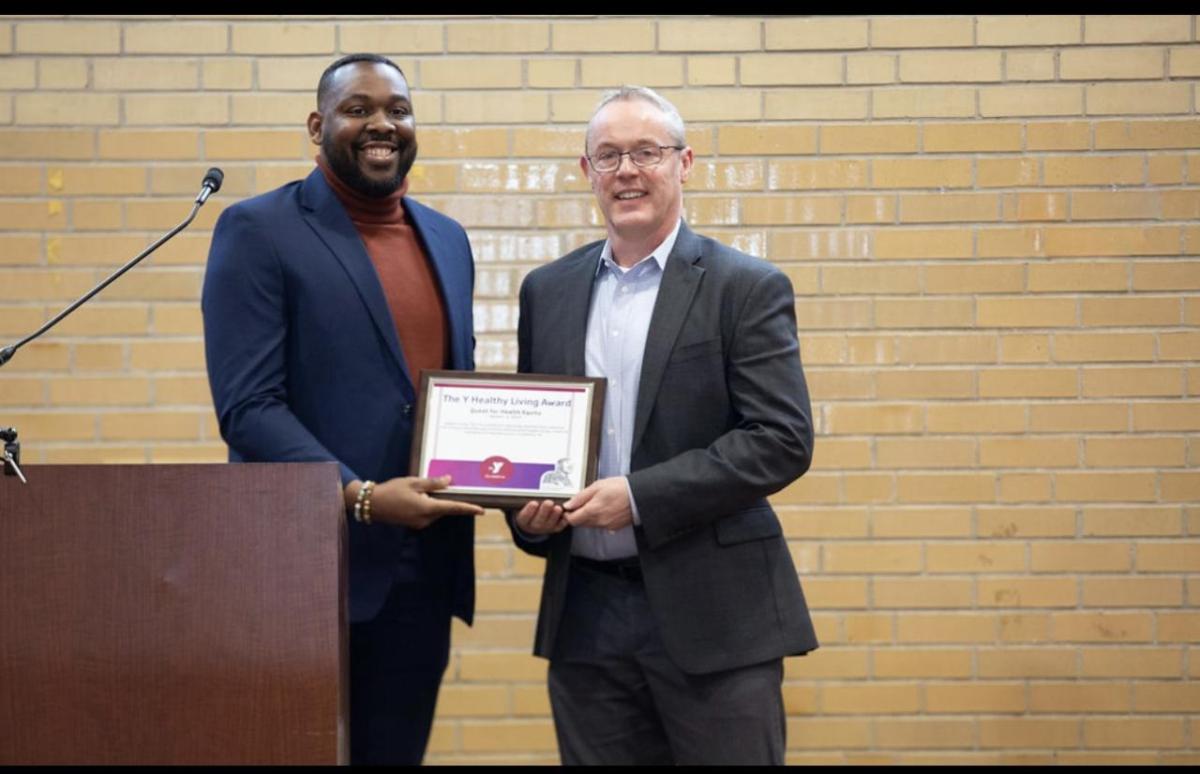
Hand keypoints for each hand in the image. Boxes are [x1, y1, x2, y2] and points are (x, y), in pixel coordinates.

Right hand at [346, 475, 483, 528]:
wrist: (371, 504)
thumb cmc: (391, 491)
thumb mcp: (413, 483)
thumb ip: (432, 483)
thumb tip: (449, 481)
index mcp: (427, 508)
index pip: (453, 508)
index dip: (468, 508)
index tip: (482, 510)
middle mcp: (425, 519)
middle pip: (445, 509)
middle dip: (452, 501)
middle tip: (458, 489)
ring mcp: (419, 523)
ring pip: (437, 511)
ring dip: (439, 502)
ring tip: (432, 489)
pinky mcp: (414, 523)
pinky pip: (428, 513)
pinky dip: (430, 505)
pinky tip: (424, 496)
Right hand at [514, 499, 568, 534]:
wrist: (534, 519)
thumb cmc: (530, 506)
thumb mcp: (524, 501)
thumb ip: (526, 496)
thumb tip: (525, 482)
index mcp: (523, 519)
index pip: (524, 516)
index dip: (529, 510)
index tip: (534, 503)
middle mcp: (533, 525)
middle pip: (538, 521)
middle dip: (544, 511)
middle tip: (548, 502)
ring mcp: (544, 528)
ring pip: (549, 524)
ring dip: (554, 516)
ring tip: (558, 508)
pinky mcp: (554, 528)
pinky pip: (559, 526)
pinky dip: (563, 520)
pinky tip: (565, 512)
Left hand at [563, 477, 631, 531]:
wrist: (640, 495)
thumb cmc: (621, 488)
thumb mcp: (597, 486)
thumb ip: (581, 496)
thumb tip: (569, 504)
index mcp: (592, 511)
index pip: (572, 520)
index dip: (568, 514)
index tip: (569, 508)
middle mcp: (599, 521)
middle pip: (581, 523)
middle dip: (578, 515)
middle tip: (583, 503)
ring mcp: (607, 526)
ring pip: (591, 525)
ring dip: (589, 517)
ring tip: (596, 504)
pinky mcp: (614, 527)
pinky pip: (601, 526)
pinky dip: (600, 519)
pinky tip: (605, 509)